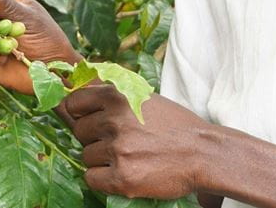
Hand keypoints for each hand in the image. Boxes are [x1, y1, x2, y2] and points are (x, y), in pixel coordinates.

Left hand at [65, 85, 210, 198]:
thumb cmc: (174, 125)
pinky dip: (103, 179)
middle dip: (94, 138)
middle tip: (119, 142)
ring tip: (128, 156)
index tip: (89, 120)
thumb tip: (75, 98)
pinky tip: (123, 173)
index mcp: (117, 96)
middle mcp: (114, 120)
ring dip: (101, 159)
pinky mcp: (122, 177)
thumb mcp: (143, 98)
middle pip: (78, 131)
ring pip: (85, 156)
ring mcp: (117, 149)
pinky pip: (91, 178)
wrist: (203, 152)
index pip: (73, 103)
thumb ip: (113, 97)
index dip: (80, 114)